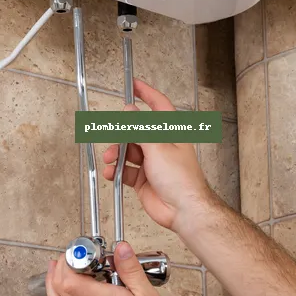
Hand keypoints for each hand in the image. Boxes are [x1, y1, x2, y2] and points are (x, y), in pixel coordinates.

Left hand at [46, 241, 177, 295]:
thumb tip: (121, 248)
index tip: (81, 248)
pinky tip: (70, 291)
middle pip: (58, 289)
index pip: (70, 279)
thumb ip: (132, 272)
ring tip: (58, 267)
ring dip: (52, 282)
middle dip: (59, 266)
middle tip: (71, 253)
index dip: (68, 260)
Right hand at [102, 80, 217, 231]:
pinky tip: (112, 173)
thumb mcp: (158, 147)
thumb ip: (140, 129)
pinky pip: (126, 171)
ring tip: (111, 159)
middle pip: (137, 131)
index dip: (147, 93)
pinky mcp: (143, 179)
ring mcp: (152, 163)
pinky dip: (117, 171)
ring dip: (117, 154)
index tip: (134, 85)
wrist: (184, 210)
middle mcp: (161, 146)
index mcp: (171, 133)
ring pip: (128, 151)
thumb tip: (129, 111)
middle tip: (113, 135)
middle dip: (122, 133)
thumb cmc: (181, 179)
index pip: (159, 106)